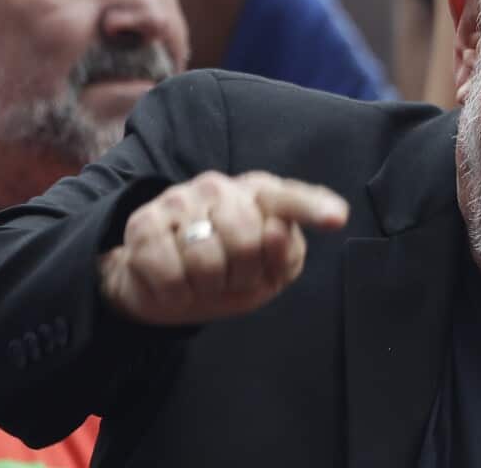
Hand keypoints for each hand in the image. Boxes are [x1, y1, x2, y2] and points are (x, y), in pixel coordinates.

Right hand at [99, 171, 347, 324]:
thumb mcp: (268, 274)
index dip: (313, 209)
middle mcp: (221, 188)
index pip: (289, 199)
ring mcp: (180, 200)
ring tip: (202, 281)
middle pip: (248, 239)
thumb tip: (276, 231)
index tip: (337, 218)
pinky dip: (177, 293)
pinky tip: (175, 283)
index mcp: (260, 194)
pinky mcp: (144, 223)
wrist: (165, 288)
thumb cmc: (229, 275)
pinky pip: (170, 272)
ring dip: (208, 287)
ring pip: (207, 259)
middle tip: (231, 279)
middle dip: (243, 275)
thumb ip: (285, 254)